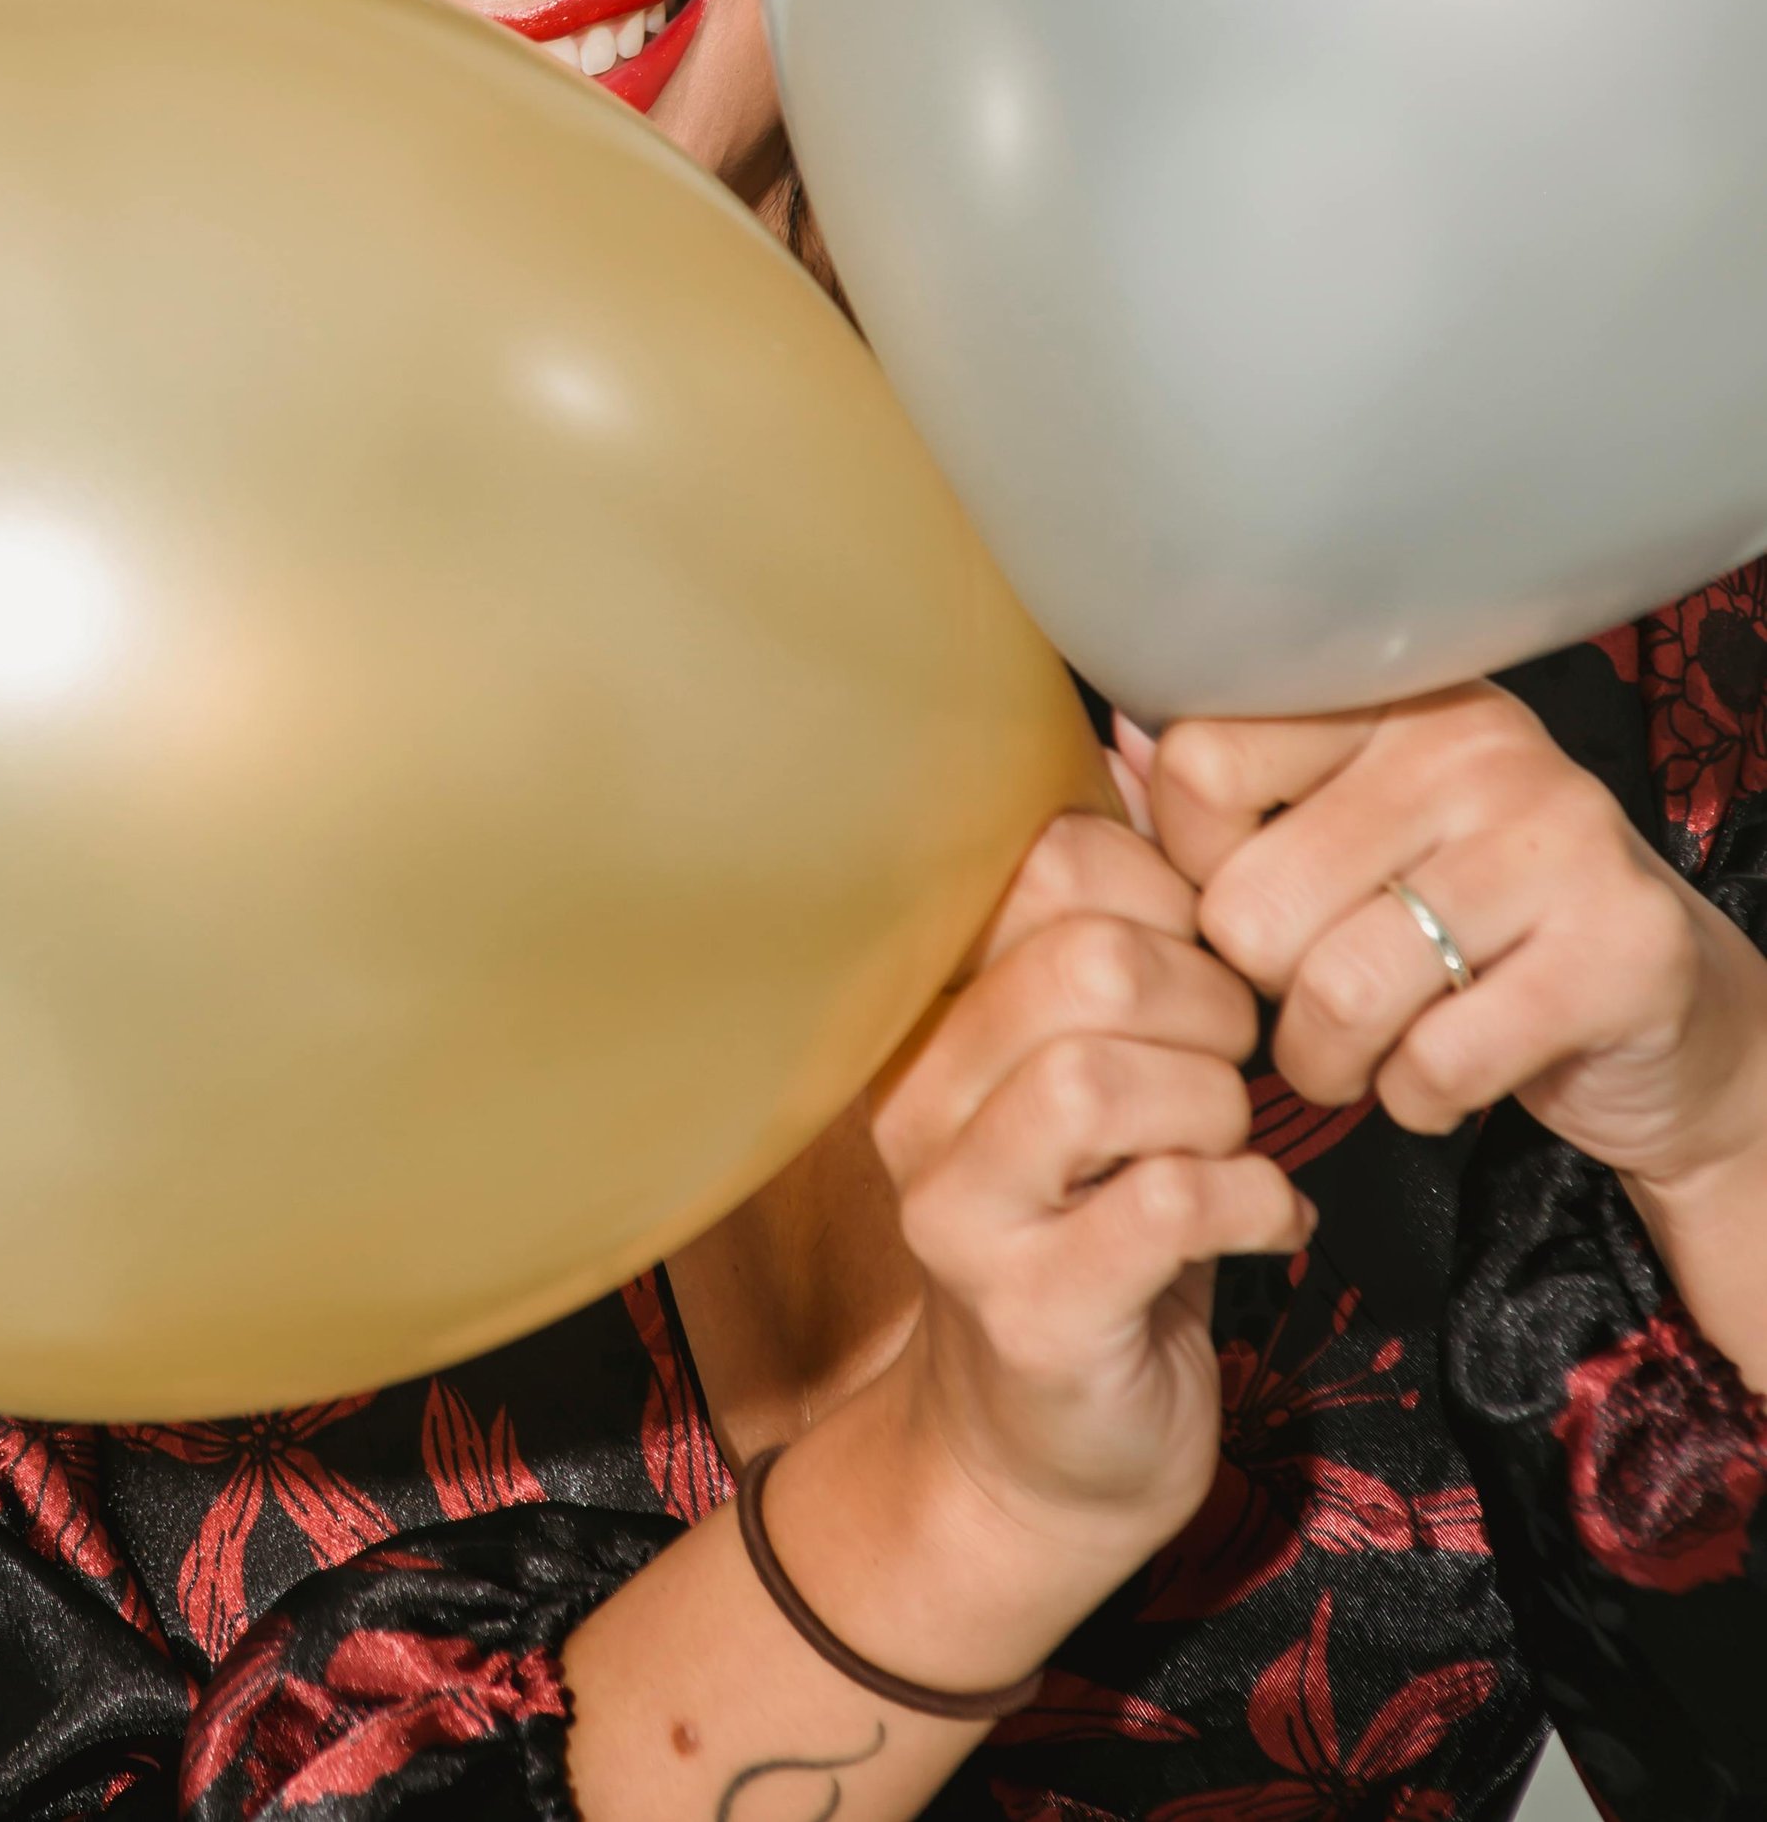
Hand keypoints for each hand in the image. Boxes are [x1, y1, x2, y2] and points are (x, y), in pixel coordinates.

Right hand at [853, 812, 1308, 1614]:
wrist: (1045, 1454)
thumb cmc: (1098, 1220)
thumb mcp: (1100, 1051)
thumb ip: (1117, 907)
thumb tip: (1142, 727)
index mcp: (932, 1003)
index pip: (1050, 859)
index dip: (1170, 892)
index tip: (1202, 962)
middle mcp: (916, 1094)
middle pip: (1088, 961)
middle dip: (1209, 1002)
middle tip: (1233, 1062)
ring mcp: (957, 1208)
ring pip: (1116, 1076)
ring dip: (1223, 1106)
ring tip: (1235, 1144)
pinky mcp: (1030, 1311)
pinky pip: (1171, 1202)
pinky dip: (1256, 1202)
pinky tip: (1266, 1222)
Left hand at [1146, 684, 1766, 1211]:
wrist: (1666, 1016)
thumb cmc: (1470, 922)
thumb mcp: (1351, 836)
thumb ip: (1234, 798)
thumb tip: (1111, 746)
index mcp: (1388, 697)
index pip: (1202, 761)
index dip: (1197, 870)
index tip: (1248, 900)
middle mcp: (1473, 743)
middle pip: (1254, 903)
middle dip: (1265, 994)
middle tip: (1312, 1005)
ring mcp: (1555, 838)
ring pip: (1338, 992)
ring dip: (1332, 1064)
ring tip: (1363, 1055)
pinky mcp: (1617, 949)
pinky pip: (1437, 1060)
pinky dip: (1417, 1100)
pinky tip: (1442, 1076)